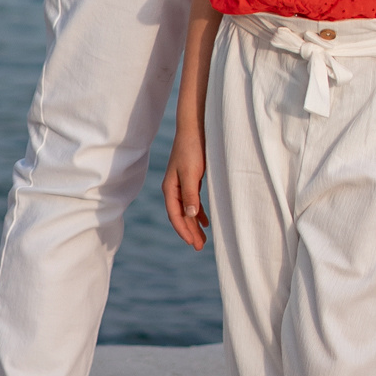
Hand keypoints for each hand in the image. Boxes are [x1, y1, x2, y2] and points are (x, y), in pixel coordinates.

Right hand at [162, 131, 208, 248]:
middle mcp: (173, 188)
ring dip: (194, 224)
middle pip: (180, 216)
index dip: (183, 230)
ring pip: (187, 210)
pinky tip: (205, 221)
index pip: (175, 215)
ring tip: (203, 240)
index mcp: (170, 188)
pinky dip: (198, 212)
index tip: (193, 243)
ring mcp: (181, 184)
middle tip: (200, 247)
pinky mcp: (190, 179)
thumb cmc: (192, 148)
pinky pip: (193, 202)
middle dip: (189, 232)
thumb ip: (190, 194)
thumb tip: (190, 215)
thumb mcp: (191, 172)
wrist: (194, 127)